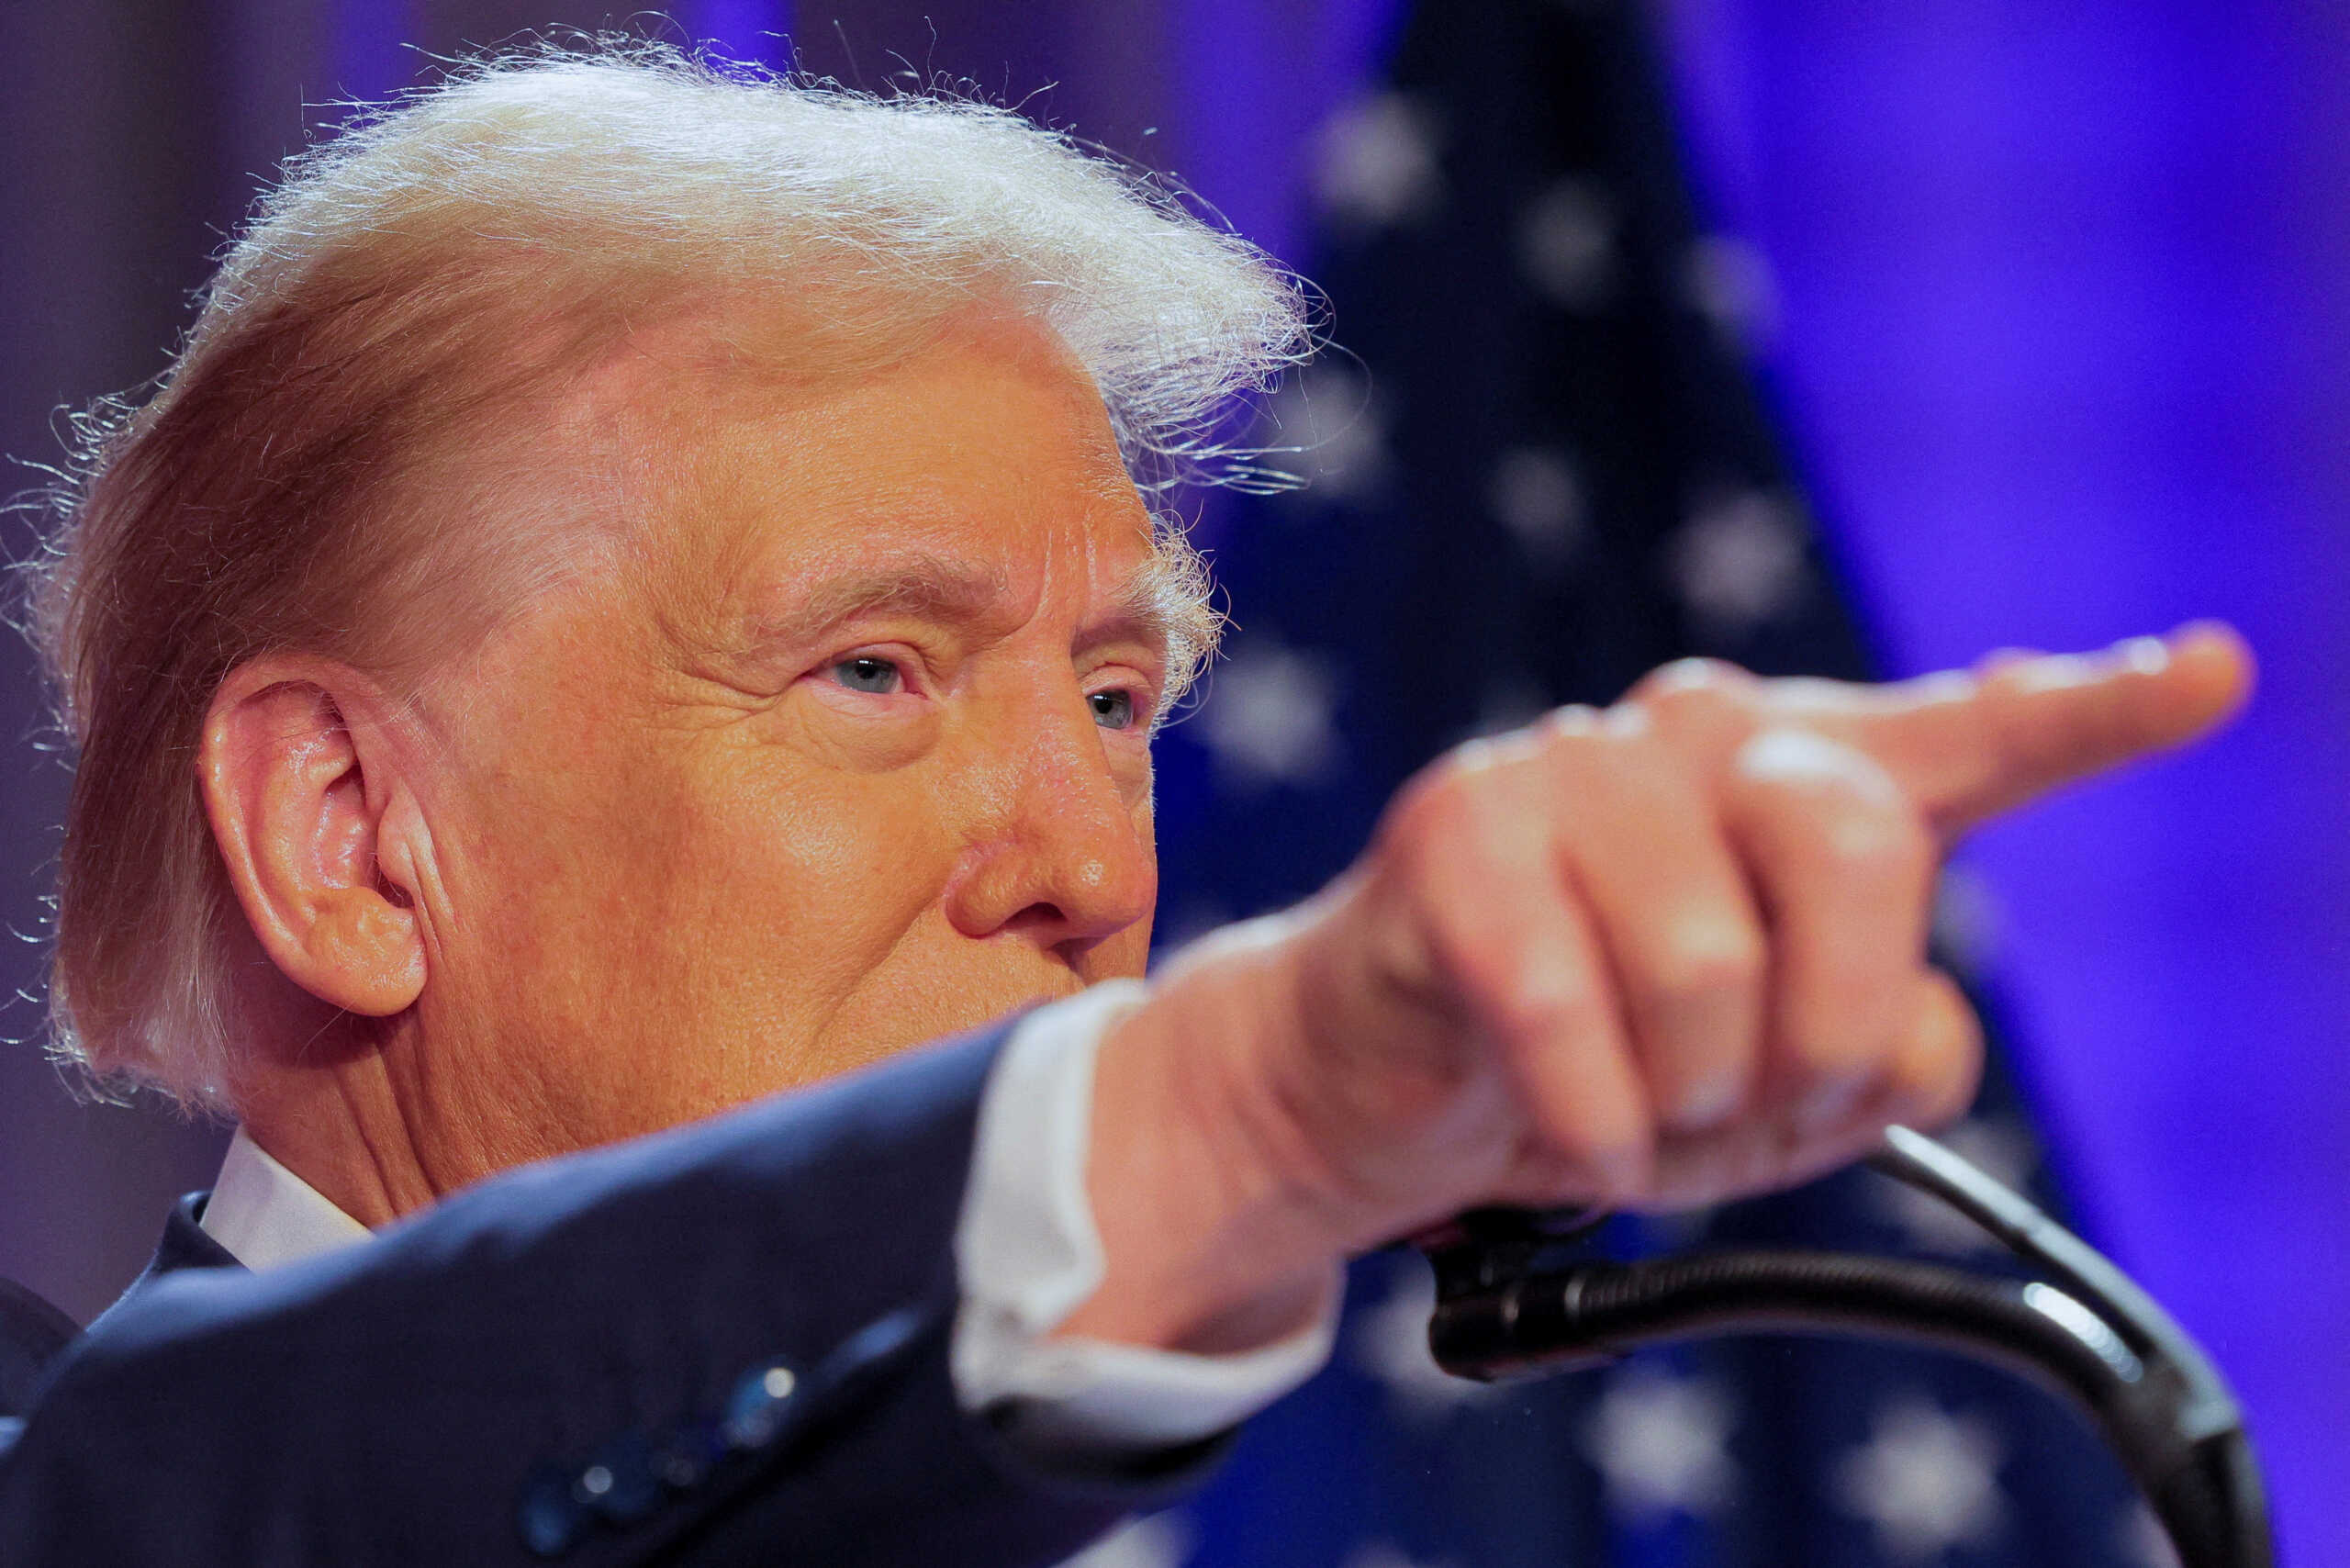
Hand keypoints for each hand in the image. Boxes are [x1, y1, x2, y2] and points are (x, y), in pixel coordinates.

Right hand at [1069, 625, 2251, 1354]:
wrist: (1389, 1079)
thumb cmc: (1608, 1062)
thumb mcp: (1788, 1090)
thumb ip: (1893, 1044)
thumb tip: (1914, 1020)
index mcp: (1798, 781)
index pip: (1967, 736)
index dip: (2098, 710)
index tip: (2216, 673)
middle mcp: (1697, 737)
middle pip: (1859, 846)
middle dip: (1830, 1022)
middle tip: (1764, 1097)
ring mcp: (1570, 766)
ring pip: (1710, 962)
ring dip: (1687, 1100)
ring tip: (1635, 1108)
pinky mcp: (1456, 829)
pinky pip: (1572, 1013)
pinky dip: (1591, 1122)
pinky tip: (1564, 1131)